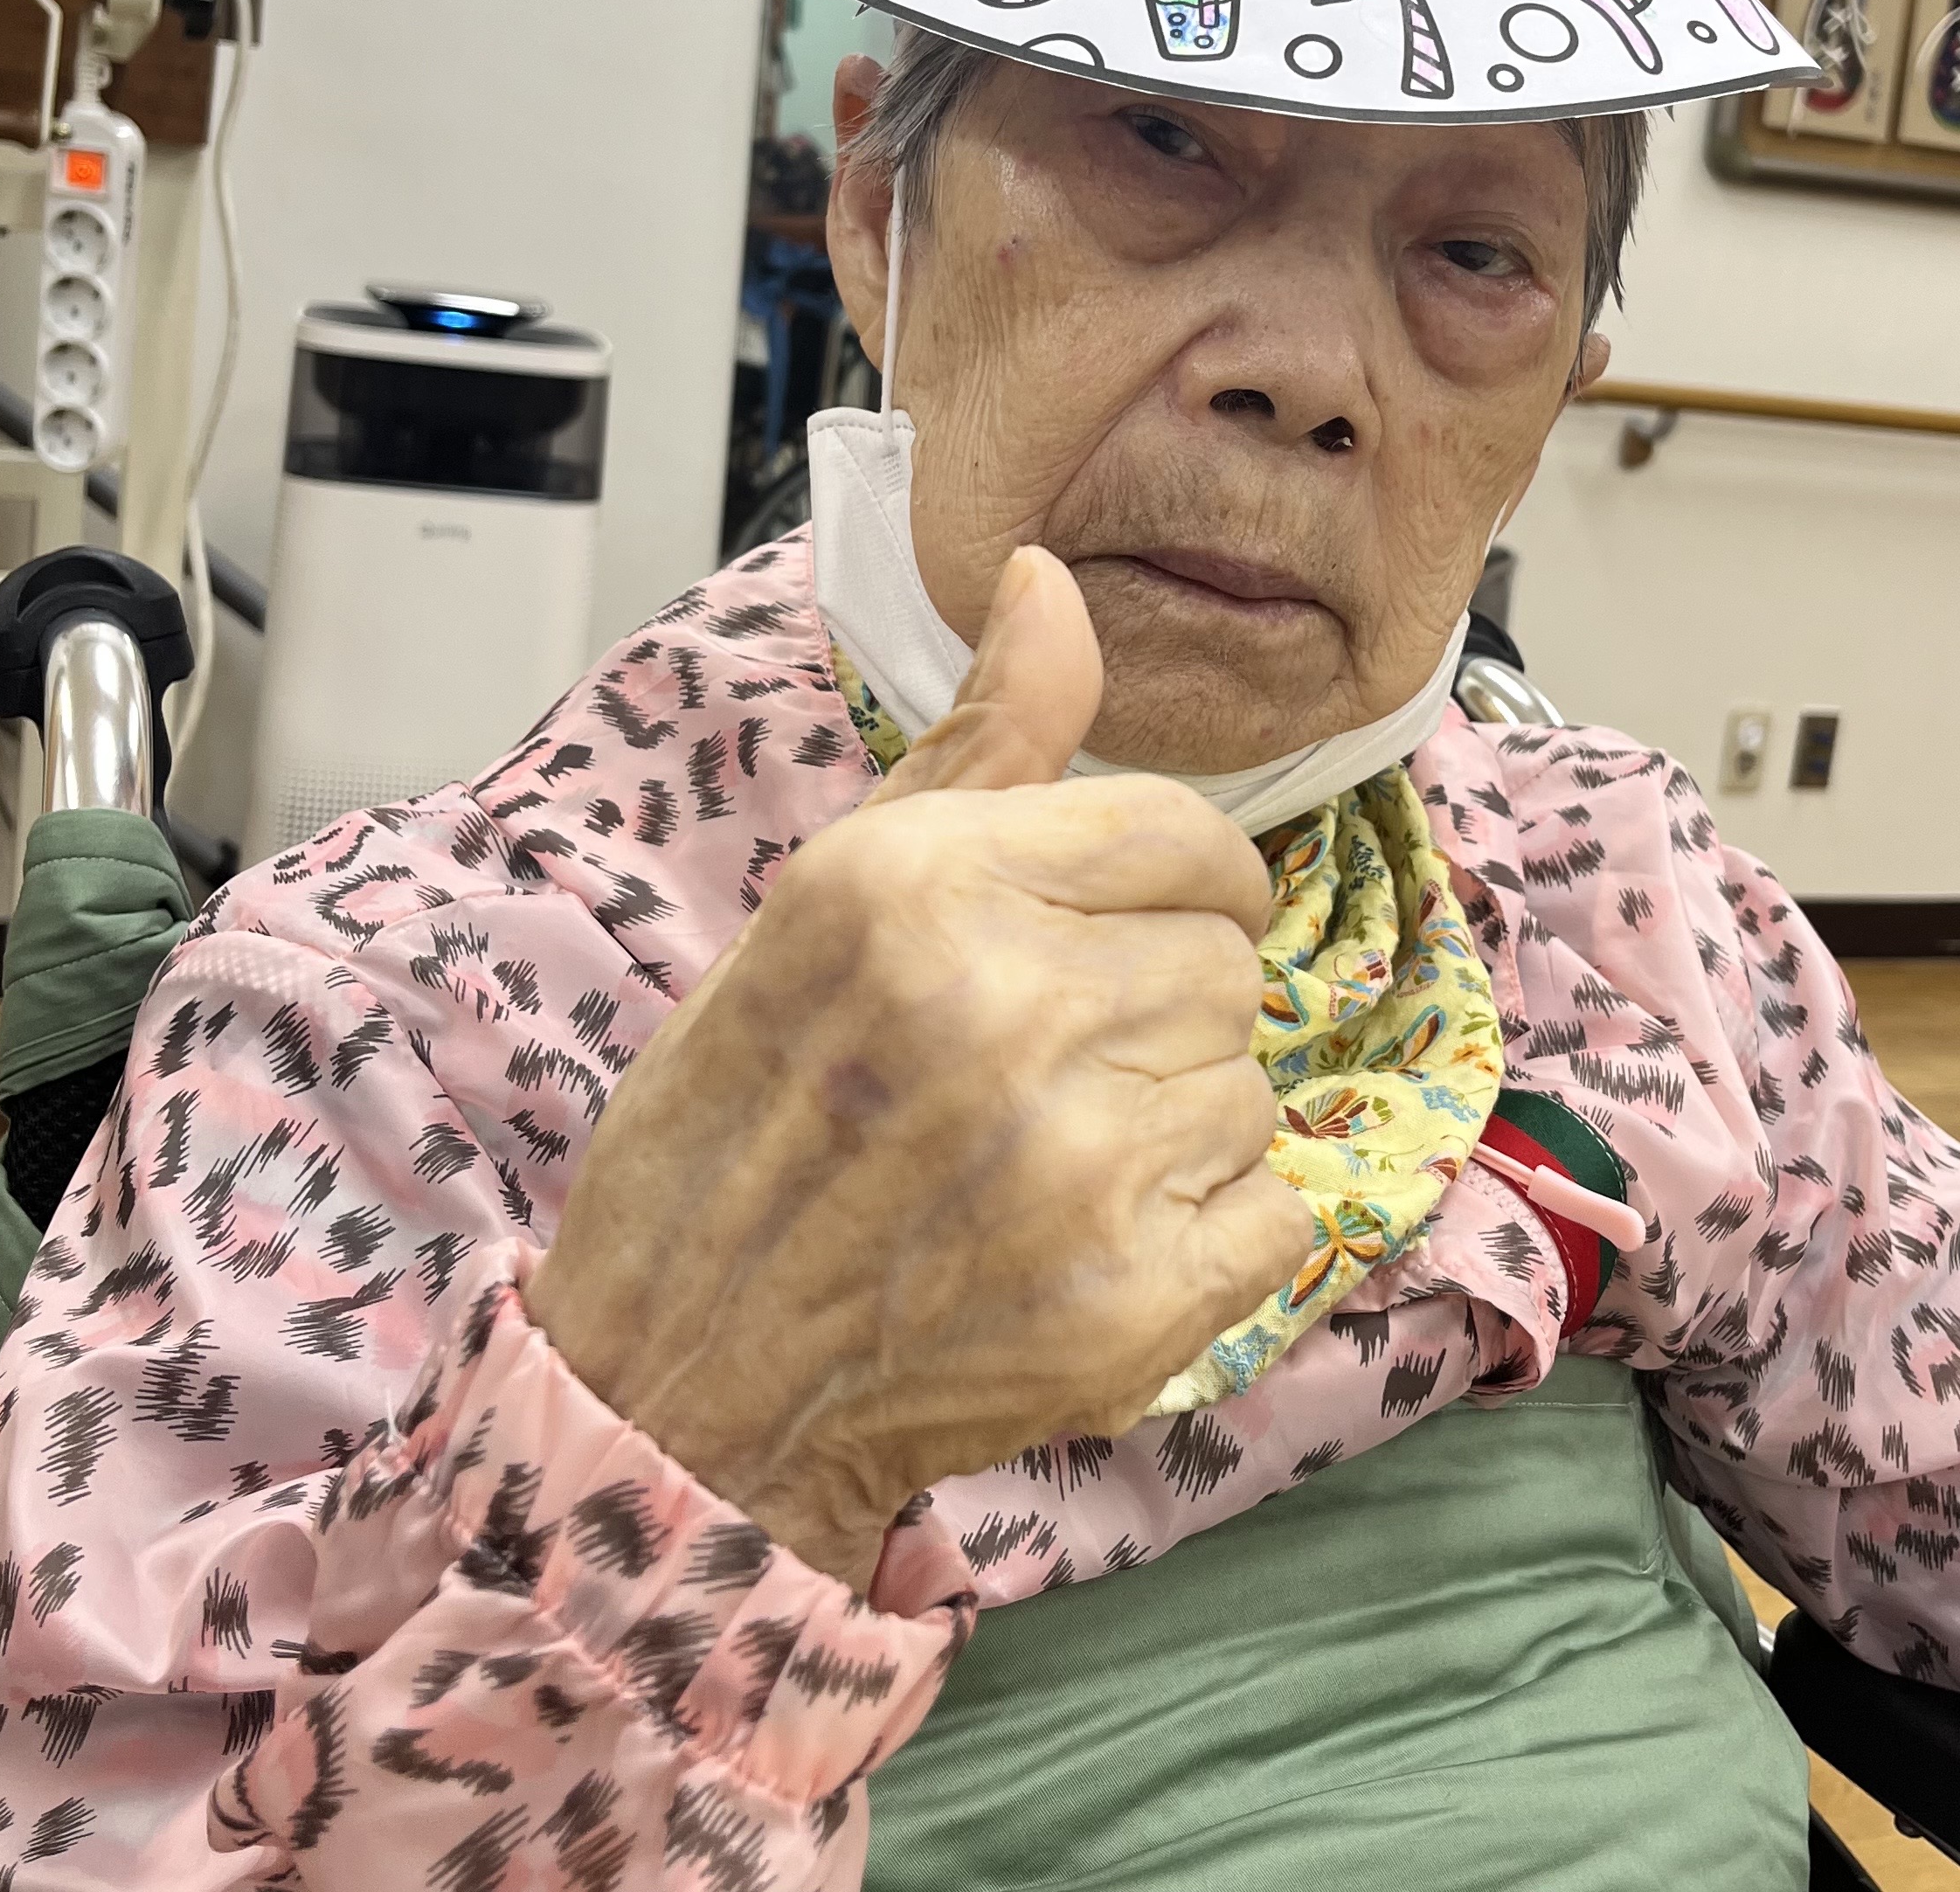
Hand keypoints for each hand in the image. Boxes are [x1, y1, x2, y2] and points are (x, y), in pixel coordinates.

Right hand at [528, 547, 1312, 1589]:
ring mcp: (1079, 1163)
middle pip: (1227, 960)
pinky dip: (1210, 1238)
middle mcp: (1011, 1008)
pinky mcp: (1133, 1303)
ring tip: (1043, 1164)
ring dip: (1175, 1124)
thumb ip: (979, 738)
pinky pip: (1277, 1213)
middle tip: (1036, 1073)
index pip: (1187, 832)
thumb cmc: (744, 1121)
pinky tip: (1091, 1246)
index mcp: (926, 886)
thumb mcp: (836, 893)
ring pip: (1249, 1085)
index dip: (1176, 882)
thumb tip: (1050, 579)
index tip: (1120, 930)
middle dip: (1154, 1007)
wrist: (683, 1380)